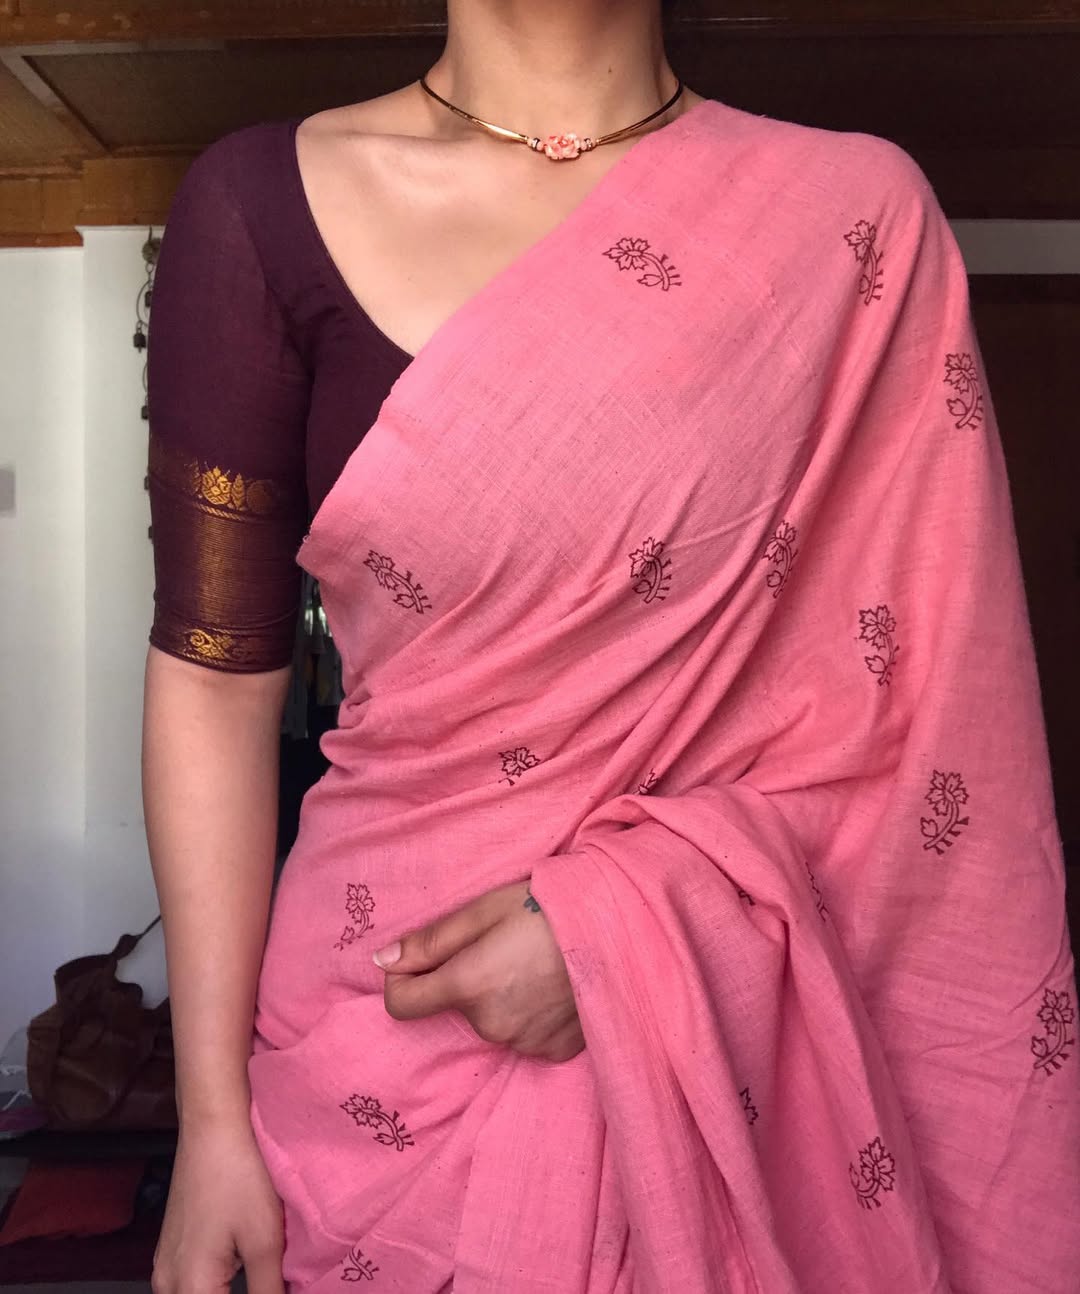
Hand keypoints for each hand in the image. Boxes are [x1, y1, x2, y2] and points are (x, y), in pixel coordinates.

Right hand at [152, 1114, 284, 1293]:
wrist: (213, 1126)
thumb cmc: (239, 1175)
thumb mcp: (265, 1240)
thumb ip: (270, 1290)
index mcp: (191, 1288)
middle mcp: (167, 1284)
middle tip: (271, 1288)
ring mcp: (165, 1267)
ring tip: (262, 1284)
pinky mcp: (172, 1250)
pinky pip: (188, 1289)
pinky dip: (214, 1292)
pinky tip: (241, 1281)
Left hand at [373, 879, 584, 1063]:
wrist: (622, 928)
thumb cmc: (550, 908)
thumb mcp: (485, 910)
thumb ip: (430, 940)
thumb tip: (382, 960)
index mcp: (468, 986)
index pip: (402, 1004)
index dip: (403, 979)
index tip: (424, 961)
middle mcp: (492, 1025)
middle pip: (457, 1007)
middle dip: (468, 980)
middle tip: (505, 946)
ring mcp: (526, 1043)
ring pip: (493, 1021)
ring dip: (502, 998)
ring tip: (536, 964)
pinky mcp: (556, 1052)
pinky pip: (526, 1036)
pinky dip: (532, 1015)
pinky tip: (554, 987)